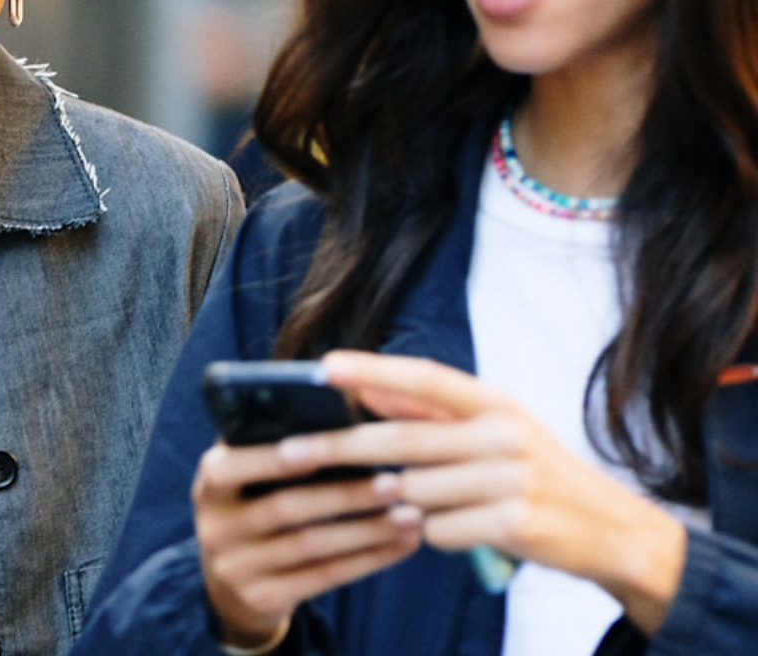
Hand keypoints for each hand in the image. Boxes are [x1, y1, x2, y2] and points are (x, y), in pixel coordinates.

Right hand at [193, 437, 421, 647]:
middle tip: (394, 483)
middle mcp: (215, 526)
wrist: (231, 582)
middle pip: (284, 508)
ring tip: (411, 515)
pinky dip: (370, 559)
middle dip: (343, 495)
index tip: (322, 447)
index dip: (273, 458)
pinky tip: (403, 543)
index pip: (231, 467)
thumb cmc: (254, 506)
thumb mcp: (246, 477)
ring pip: (311, 546)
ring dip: (367, 530)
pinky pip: (325, 577)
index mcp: (210, 485)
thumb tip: (335, 407)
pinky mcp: (264, 598)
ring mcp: (236, 567)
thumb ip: (271, 445)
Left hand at [301, 351, 686, 633]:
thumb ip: (432, 412)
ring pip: (414, 492)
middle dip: (339, 446)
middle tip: (289, 452)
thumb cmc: (535, 474)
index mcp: (497, 404)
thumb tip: (369, 392)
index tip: (323, 367)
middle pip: (403, 440)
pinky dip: (434, 532)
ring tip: (432, 503)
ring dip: (404, 503)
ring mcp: (512, 480)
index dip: (374, 371)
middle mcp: (507, 435)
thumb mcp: (495, 430)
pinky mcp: (514, 525)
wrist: (611, 530)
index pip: (427, 378)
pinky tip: (461, 528)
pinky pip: (437, 530)